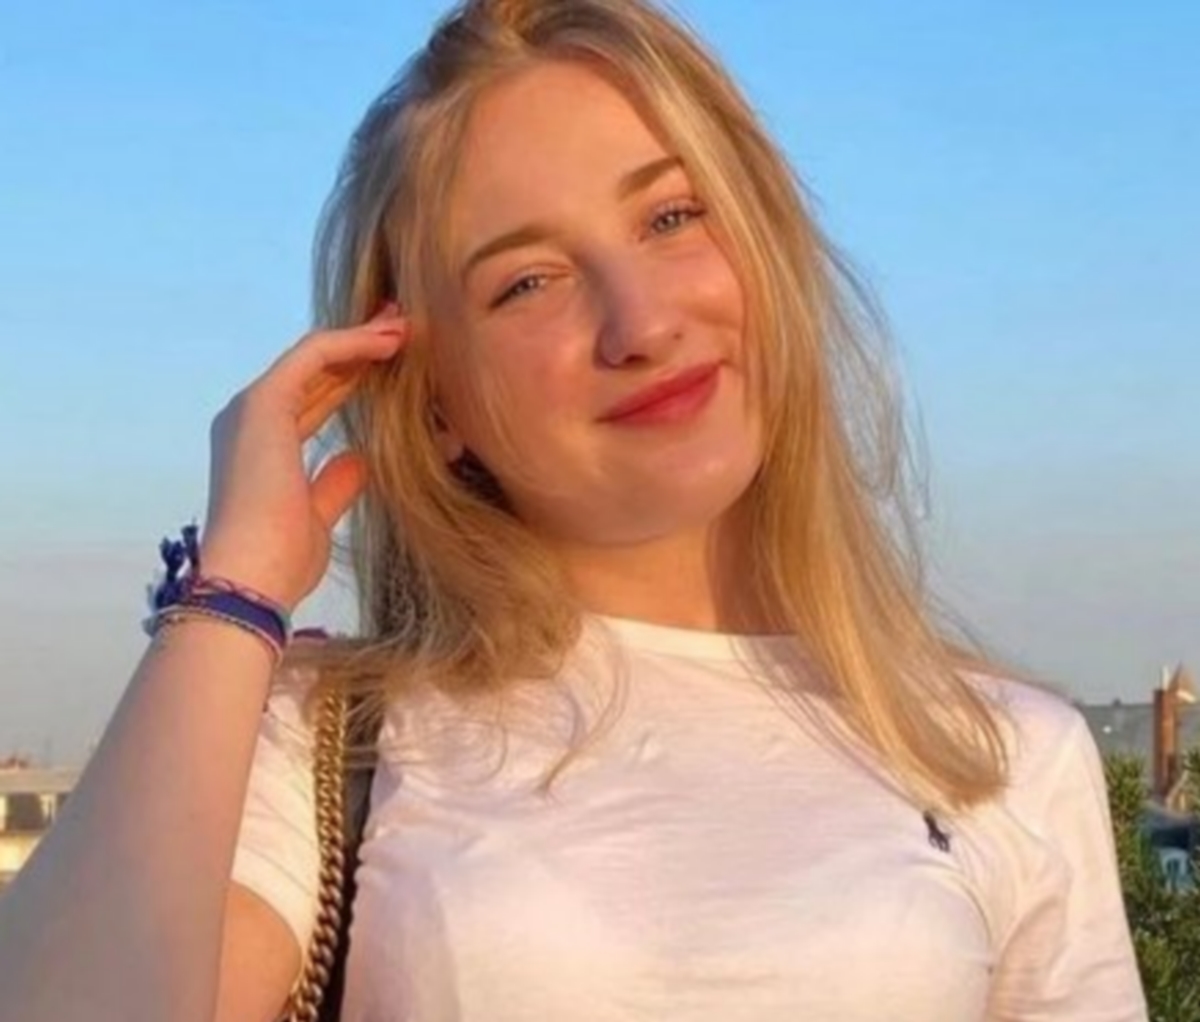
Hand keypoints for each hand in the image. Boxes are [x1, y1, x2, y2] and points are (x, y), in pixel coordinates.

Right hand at [197, 307, 409, 610]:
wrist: (253, 581)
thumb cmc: (282, 562)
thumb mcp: (318, 515)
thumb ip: (335, 483)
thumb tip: (358, 460)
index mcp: (261, 447)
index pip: (314, 398)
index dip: (354, 376)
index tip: (394, 361)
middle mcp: (249, 420)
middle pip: (316, 372)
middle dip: (361, 349)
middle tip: (404, 328)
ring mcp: (252, 409)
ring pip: (315, 357)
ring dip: (362, 338)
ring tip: (405, 325)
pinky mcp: (262, 404)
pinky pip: (313, 356)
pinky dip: (352, 343)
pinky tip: (388, 339)